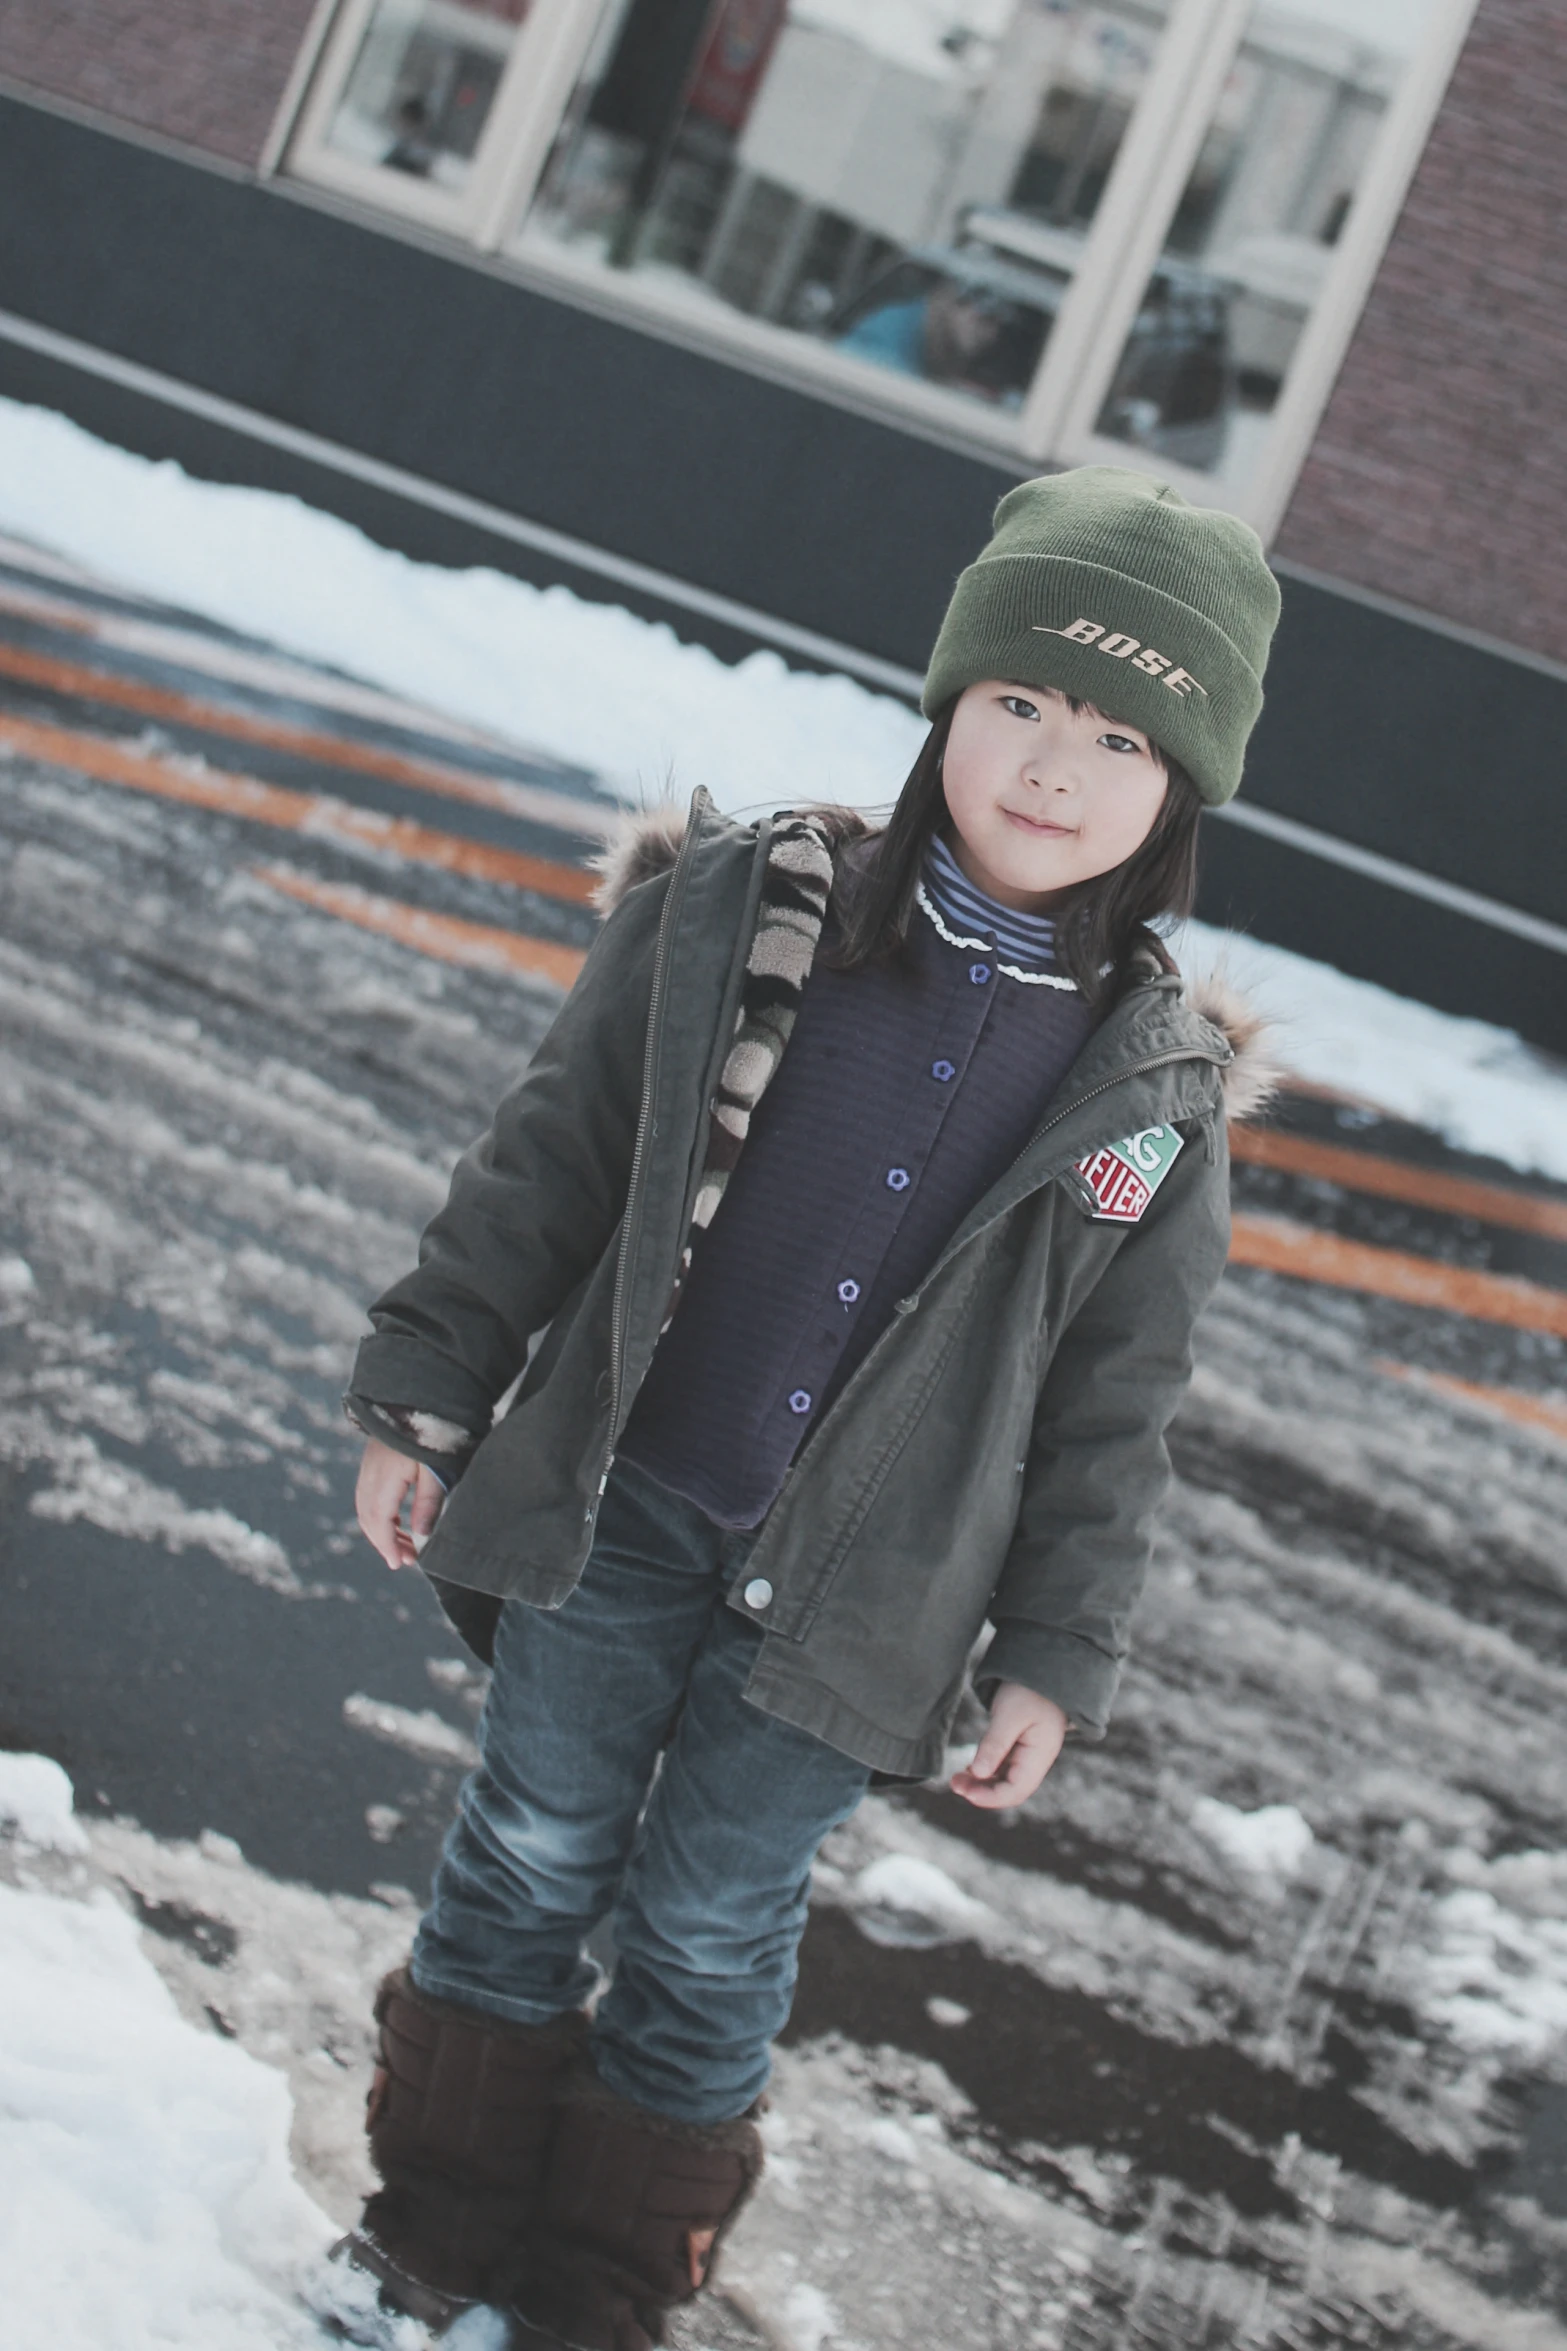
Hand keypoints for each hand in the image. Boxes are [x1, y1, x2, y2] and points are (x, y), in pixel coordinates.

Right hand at [356, 1436, 445, 1570]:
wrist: (422, 1394)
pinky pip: (369, 1494)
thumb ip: (428, 1504)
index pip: (379, 1522)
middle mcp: (370, 1473)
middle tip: (406, 1560)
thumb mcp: (437, 1471)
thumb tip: (422, 1537)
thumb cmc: (435, 1433)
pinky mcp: (374, 1458)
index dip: (388, 1546)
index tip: (399, 1564)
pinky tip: (397, 1520)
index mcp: (384, 1478)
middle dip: (385, 1542)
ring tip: (405, 1545)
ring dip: (383, 1529)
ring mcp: (369, 1465)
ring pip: (367, 1507)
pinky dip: (380, 1513)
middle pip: (369, 1518)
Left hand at [949, 1682, 1068, 1809]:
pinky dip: (986, 1771)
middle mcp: (1036, 1761)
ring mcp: (1029, 1755)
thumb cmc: (1028, 1689)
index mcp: (1040, 1756)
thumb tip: (978, 1774)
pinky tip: (970, 1769)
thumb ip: (995, 1745)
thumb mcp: (1009, 1715)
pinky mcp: (1020, 1747)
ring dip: (981, 1783)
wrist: (1041, 1668)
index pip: (1016, 1790)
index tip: (966, 1792)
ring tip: (957, 1779)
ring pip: (1004, 1780)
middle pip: (1010, 1789)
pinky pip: (1003, 1767)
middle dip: (982, 1792)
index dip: (990, 1797)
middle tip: (955, 1784)